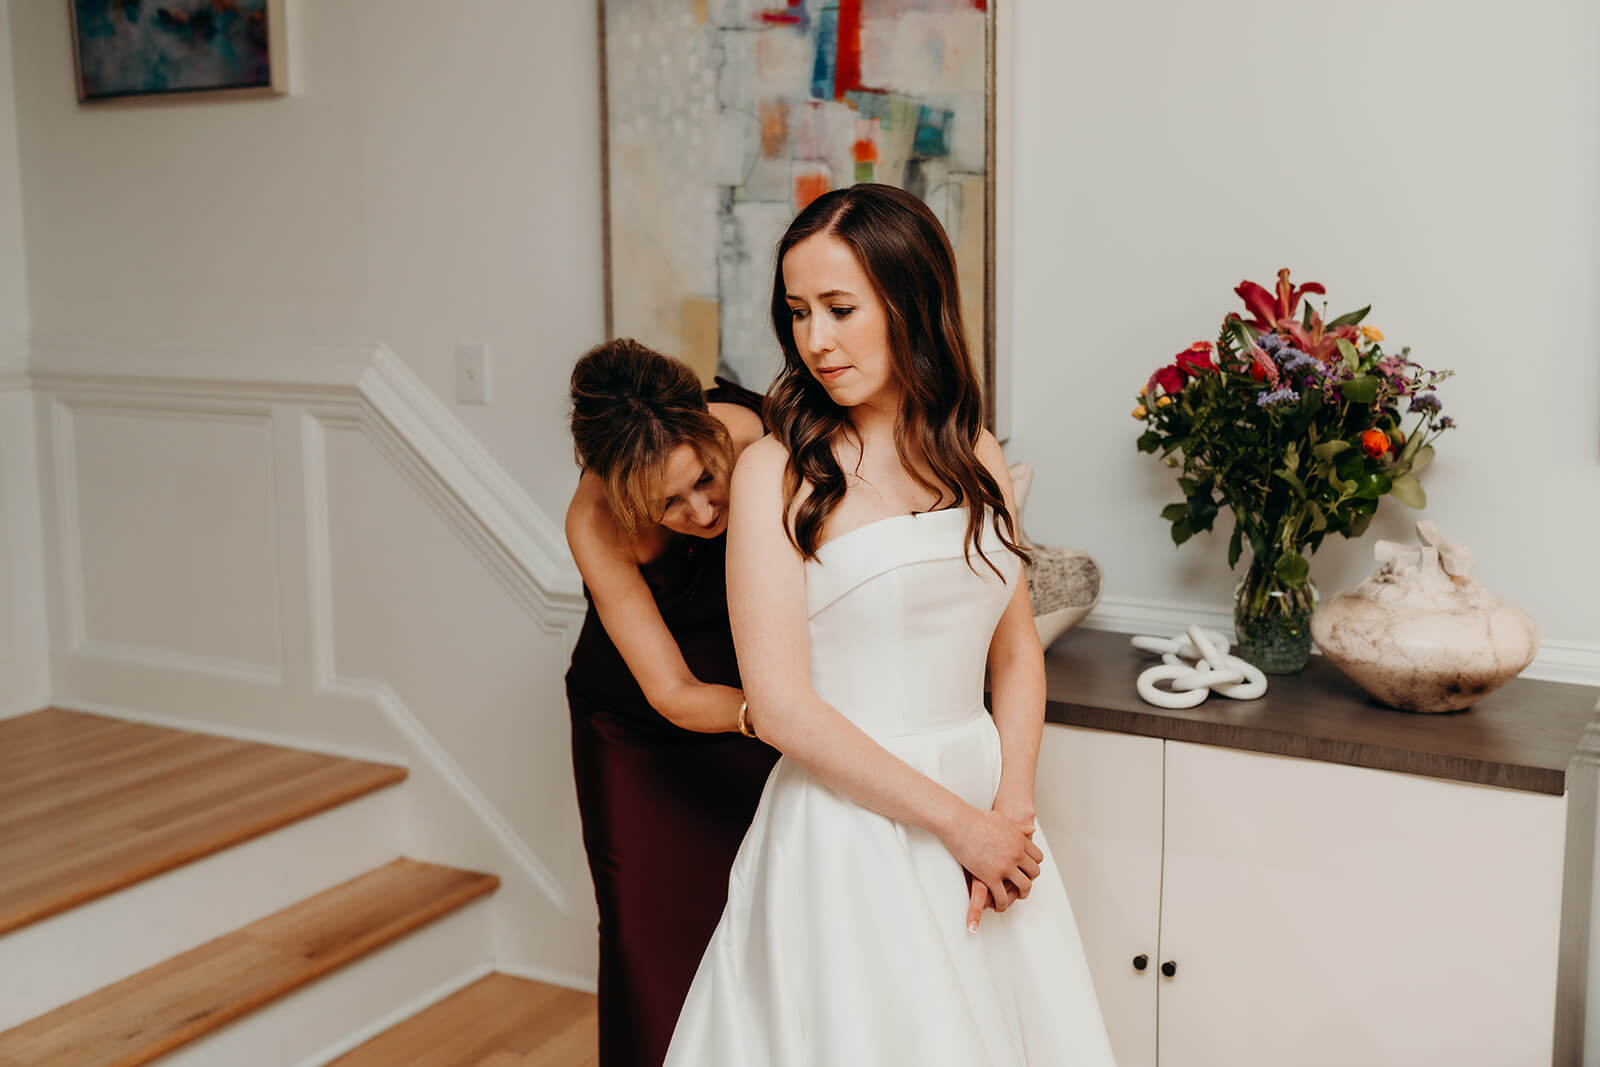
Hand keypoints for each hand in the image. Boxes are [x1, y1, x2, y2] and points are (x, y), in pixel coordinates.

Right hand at [945, 806, 1041, 928]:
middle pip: (1034, 872)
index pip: (1038, 857)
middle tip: (1022, 883)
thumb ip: (1019, 827)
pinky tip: (998, 904)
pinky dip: (1002, 904)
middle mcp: (1016, 854)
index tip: (1027, 869)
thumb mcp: (1003, 820)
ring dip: (1020, 893)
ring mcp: (1005, 866)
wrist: (960, 823)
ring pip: (1024, 886)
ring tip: (1014, 896)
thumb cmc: (976, 819)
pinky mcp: (990, 877)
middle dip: (1029, 879)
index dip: (1032, 865)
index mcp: (1020, 840)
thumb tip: (1030, 829)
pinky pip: (1002, 896)